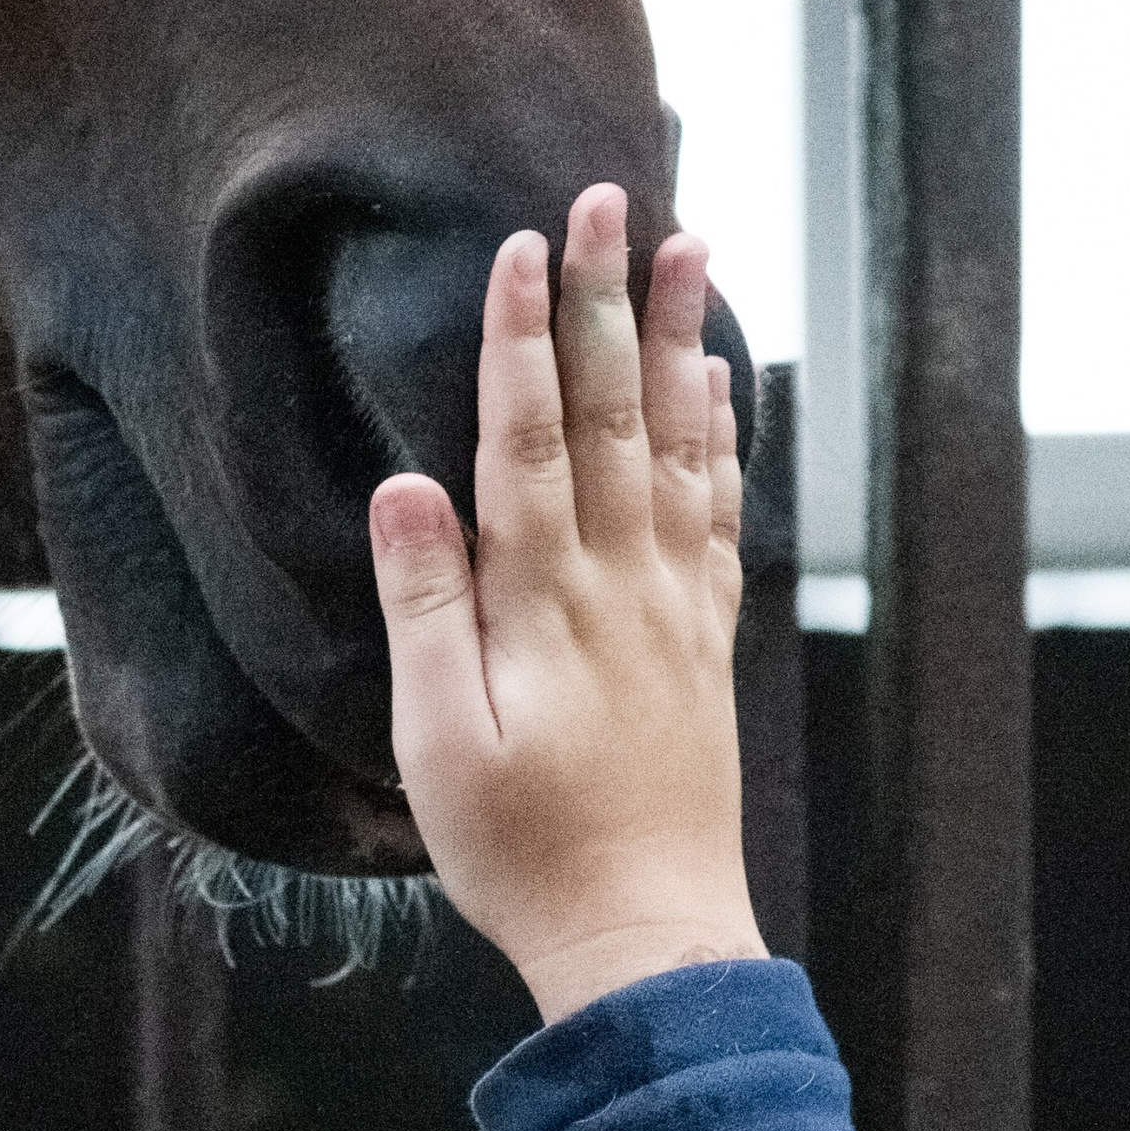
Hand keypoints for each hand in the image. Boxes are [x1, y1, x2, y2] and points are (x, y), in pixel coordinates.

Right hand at [366, 181, 762, 1022]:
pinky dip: (722, 435)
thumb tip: (407, 490)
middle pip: (614, 414)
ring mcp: (675, 610)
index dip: (526, 338)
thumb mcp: (439, 745)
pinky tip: (722, 384)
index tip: (526, 245)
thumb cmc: (522, 852)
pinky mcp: (705, 643)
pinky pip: (720, 511)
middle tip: (613, 195)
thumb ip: (426, 612)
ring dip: (680, 340)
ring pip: (680, 445)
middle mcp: (623, 586)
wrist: (648, 934)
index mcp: (547, 604)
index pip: (529, 440)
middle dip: (608, 299)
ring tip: (690, 246)